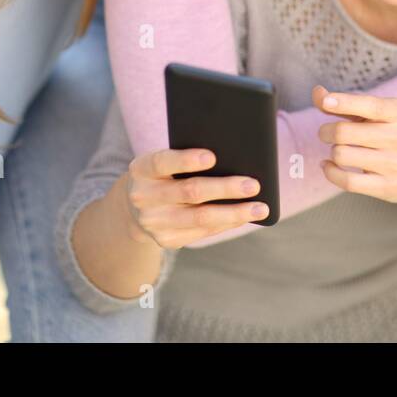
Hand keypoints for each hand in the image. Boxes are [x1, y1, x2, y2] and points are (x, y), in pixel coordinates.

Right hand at [122, 148, 268, 248]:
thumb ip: (186, 157)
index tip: (213, 156)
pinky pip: (203, 232)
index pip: (163, 162)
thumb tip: (234, 158)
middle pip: (190, 192)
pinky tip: (245, 216)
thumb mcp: (164, 162)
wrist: (136, 207)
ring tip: (260, 208)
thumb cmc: (163, 174)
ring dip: (234, 213)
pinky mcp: (166, 240)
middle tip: (254, 184)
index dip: (186, 160)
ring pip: (200, 218)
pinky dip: (227, 223)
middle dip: (225, 188)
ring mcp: (154, 222)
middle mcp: (143, 197)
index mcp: (142, 169)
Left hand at [313, 85, 396, 208]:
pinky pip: (347, 181)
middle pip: (344, 132)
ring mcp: (395, 164)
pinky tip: (329, 166)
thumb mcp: (382, 113)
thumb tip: (317, 93)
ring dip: (332, 151)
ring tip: (338, 149)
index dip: (344, 103)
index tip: (326, 102)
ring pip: (342, 155)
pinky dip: (330, 172)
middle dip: (325, 131)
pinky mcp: (387, 187)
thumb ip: (349, 103)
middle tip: (325, 133)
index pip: (369, 106)